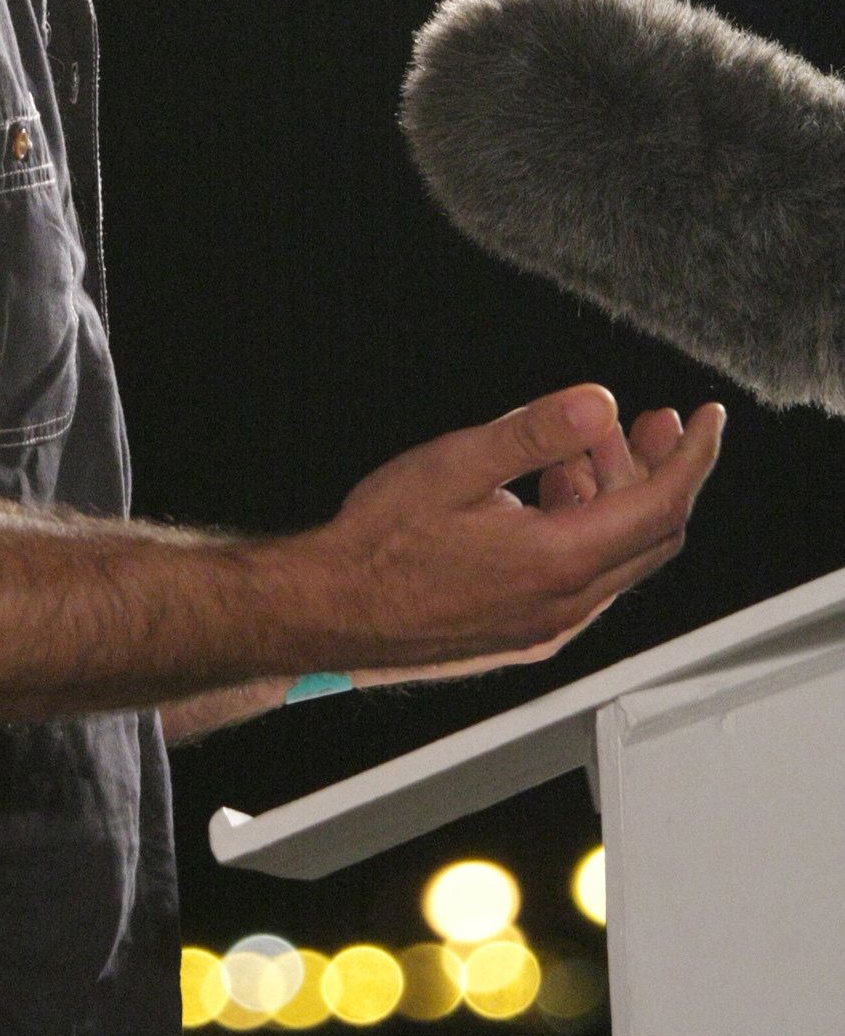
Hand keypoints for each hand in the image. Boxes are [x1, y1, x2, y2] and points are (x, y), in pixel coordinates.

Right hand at [297, 383, 723, 671]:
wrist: (331, 610)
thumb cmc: (378, 545)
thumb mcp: (455, 465)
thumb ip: (533, 434)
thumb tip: (597, 404)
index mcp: (557, 561)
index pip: (662, 505)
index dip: (693, 456)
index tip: (705, 419)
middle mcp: (565, 604)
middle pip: (650, 534)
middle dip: (658, 469)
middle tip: (647, 420)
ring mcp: (547, 624)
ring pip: (618, 556)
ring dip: (616, 496)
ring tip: (581, 446)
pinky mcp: (525, 631)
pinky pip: (586, 578)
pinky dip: (589, 528)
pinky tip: (549, 494)